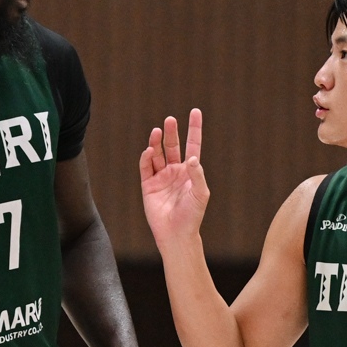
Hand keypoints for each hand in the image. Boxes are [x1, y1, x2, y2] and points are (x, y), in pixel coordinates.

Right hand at [138, 112, 209, 251]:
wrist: (176, 234)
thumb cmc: (192, 215)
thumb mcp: (200, 194)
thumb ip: (197, 174)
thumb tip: (191, 158)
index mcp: (190, 171)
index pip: (193, 145)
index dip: (194, 128)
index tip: (195, 112)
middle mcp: (175, 171)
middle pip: (172, 146)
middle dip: (171, 133)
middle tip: (169, 120)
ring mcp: (161, 177)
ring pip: (157, 154)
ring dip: (156, 143)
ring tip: (157, 132)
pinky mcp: (148, 185)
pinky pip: (145, 168)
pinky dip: (146, 158)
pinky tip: (148, 151)